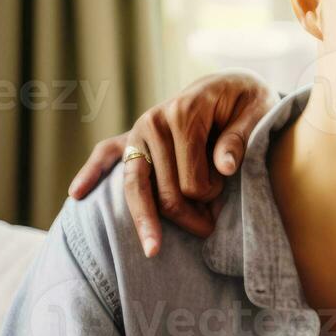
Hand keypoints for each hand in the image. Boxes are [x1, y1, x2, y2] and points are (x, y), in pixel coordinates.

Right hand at [68, 71, 275, 256]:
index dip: (210, 197)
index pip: (190, 179)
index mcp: (184, 113)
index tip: (225, 198)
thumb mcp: (258, 111)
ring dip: (145, 221)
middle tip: (209, 226)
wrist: (230, 84)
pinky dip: (90, 173)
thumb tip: (224, 168)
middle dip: (187, 216)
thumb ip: (240, 139)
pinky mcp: (131, 137)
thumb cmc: (247, 102)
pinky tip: (77, 194)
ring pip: (135, 186)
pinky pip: (105, 154)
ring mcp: (139, 130)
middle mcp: (154, 121)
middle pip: (163, 190)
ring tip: (153, 251)